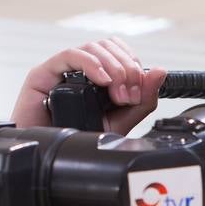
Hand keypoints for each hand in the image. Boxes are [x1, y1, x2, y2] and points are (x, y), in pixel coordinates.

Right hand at [10, 36, 166, 133]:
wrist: (48, 159)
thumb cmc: (78, 140)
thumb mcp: (119, 123)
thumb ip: (142, 101)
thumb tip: (160, 72)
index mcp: (97, 77)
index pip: (120, 53)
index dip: (134, 66)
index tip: (138, 94)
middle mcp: (81, 69)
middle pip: (109, 46)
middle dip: (126, 68)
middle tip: (129, 96)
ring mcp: (62, 70)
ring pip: (93, 47)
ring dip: (113, 67)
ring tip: (116, 94)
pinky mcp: (44, 73)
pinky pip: (70, 55)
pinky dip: (91, 64)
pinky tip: (101, 81)